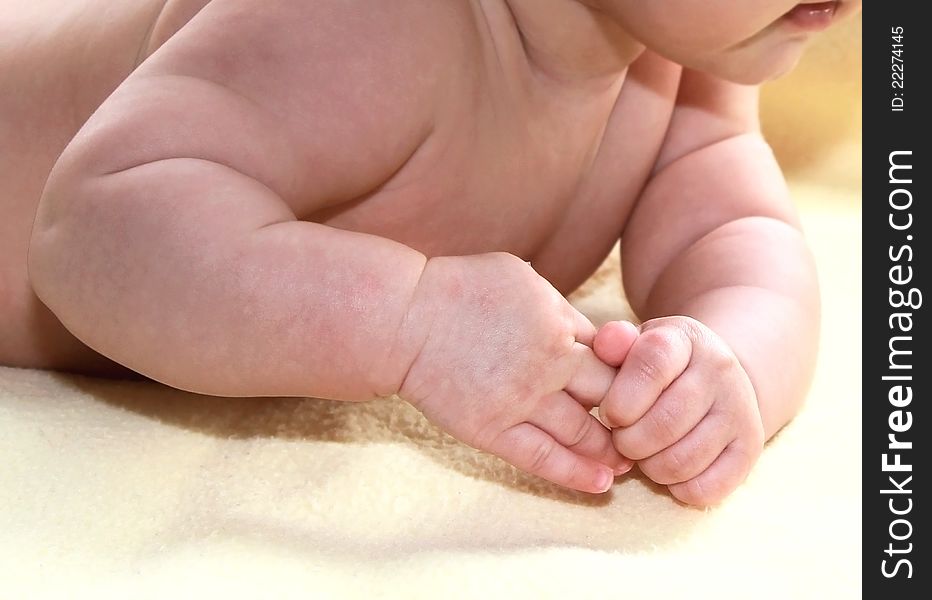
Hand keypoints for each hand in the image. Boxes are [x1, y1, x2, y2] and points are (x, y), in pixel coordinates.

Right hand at [398, 253, 631, 492]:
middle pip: (610, 396)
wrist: (404, 319)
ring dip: (612, 450)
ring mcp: (521, 400)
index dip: (631, 375)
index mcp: (560, 324)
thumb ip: (559, 305)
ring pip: (584, 432)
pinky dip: (576, 473)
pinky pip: (543, 458)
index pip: (613, 357)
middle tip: (648, 433)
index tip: (641, 391)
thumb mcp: (521, 276)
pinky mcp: (493, 429)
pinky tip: (601, 485)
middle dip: (634, 416)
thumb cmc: (460, 288)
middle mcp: (549, 364)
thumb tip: (586, 329)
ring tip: (629, 463)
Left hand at [594, 316, 764, 505]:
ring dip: (650, 468)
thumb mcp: (635, 345)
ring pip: (682, 461)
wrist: (716, 378)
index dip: (621, 400)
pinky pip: (706, 488)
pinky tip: (670, 470)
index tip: (610, 414)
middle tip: (622, 439)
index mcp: (684, 339)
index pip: (652, 365)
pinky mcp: (750, 447)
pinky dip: (679, 488)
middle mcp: (719, 370)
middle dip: (629, 441)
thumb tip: (607, 342)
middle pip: (665, 423)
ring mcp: (740, 409)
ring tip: (644, 453)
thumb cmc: (658, 366)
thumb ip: (614, 343)